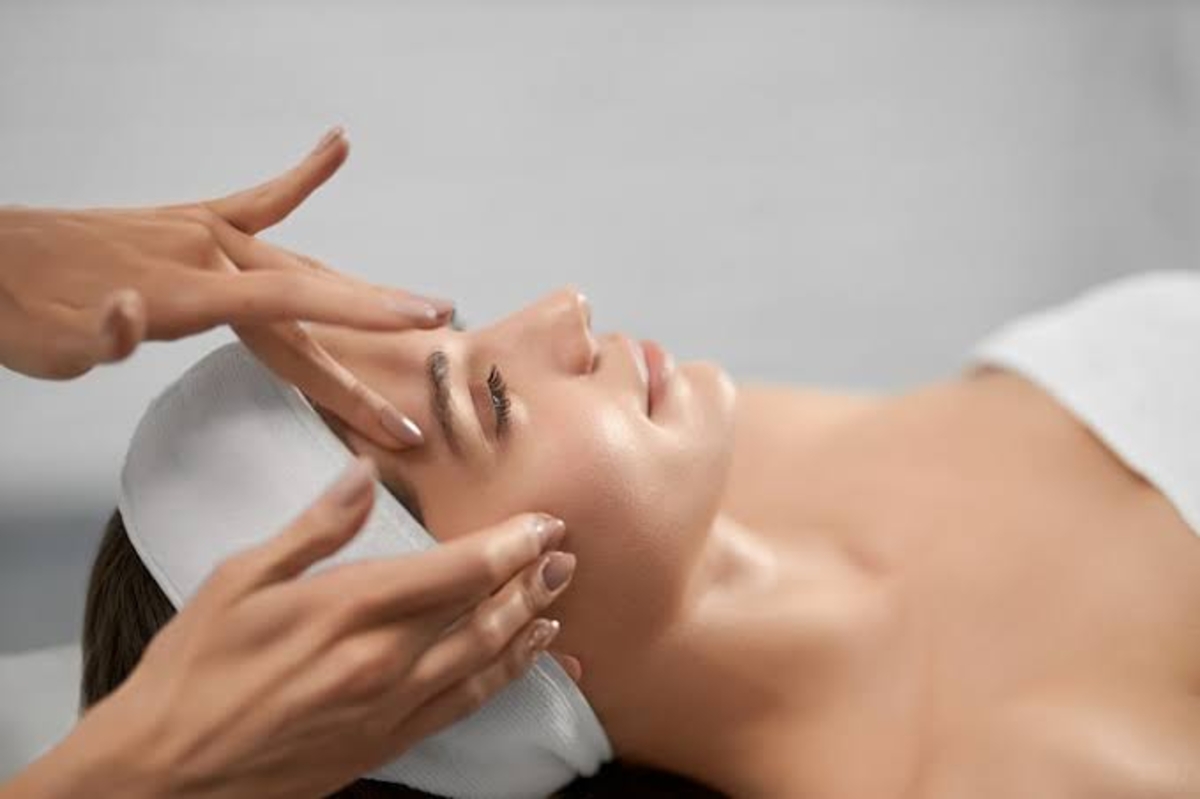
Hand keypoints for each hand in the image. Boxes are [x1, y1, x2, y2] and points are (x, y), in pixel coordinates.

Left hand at [0, 128, 447, 447]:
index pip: (292, 307)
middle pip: (310, 300)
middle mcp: (205, 255)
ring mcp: (201, 233)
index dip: (360, 318)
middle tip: (429, 360)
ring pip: (300, 265)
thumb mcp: (50, 346)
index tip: (420, 323)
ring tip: (415, 307)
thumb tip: (132, 315)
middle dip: (375, 332)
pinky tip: (336, 147)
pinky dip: (302, 177)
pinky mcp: (190, 221)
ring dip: (358, 292)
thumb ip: (97, 337)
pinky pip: (260, 201)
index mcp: (184, 292)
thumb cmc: (21, 310)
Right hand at [6, 458, 575, 798]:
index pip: (456, 569)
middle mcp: (381, 661)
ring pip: (483, 660)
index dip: (510, 544)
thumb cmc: (194, 668)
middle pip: (483, 613)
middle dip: (532, 580)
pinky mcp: (386, 742)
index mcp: (347, 609)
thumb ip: (315, 527)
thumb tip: (363, 473)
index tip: (544, 522)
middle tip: (567, 554)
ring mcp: (389, 707)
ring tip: (559, 599)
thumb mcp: (240, 579)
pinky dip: (504, 678)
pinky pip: (464, 706)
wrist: (166, 771)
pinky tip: (525, 659)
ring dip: (528, 626)